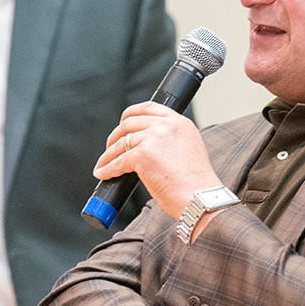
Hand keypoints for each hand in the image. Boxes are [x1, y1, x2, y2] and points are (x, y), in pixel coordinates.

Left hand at [93, 102, 221, 218]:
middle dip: (116, 135)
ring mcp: (154, 138)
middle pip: (130, 122)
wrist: (200, 198)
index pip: (149, 107)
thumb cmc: (196, 183)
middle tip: (111, 147)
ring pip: (121, 142)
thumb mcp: (189, 149)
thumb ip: (170, 140)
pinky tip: (104, 173)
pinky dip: (108, 168)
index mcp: (180, 122)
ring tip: (104, 163)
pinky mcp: (143, 154)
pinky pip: (118, 161)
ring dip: (108, 154)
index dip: (130, 114)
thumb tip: (147, 144)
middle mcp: (167, 125)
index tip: (123, 123)